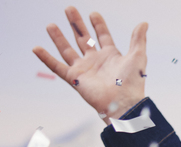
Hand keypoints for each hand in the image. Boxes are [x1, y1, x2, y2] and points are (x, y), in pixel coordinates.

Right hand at [32, 7, 146, 119]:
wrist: (123, 103)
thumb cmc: (132, 83)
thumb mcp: (137, 57)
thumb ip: (138, 39)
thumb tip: (144, 23)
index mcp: (110, 56)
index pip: (102, 36)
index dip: (98, 25)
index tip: (93, 13)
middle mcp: (95, 61)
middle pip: (83, 39)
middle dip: (76, 24)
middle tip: (69, 9)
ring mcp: (84, 69)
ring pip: (67, 50)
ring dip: (59, 37)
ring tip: (51, 24)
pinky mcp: (75, 79)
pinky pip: (57, 67)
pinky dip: (46, 58)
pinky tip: (36, 48)